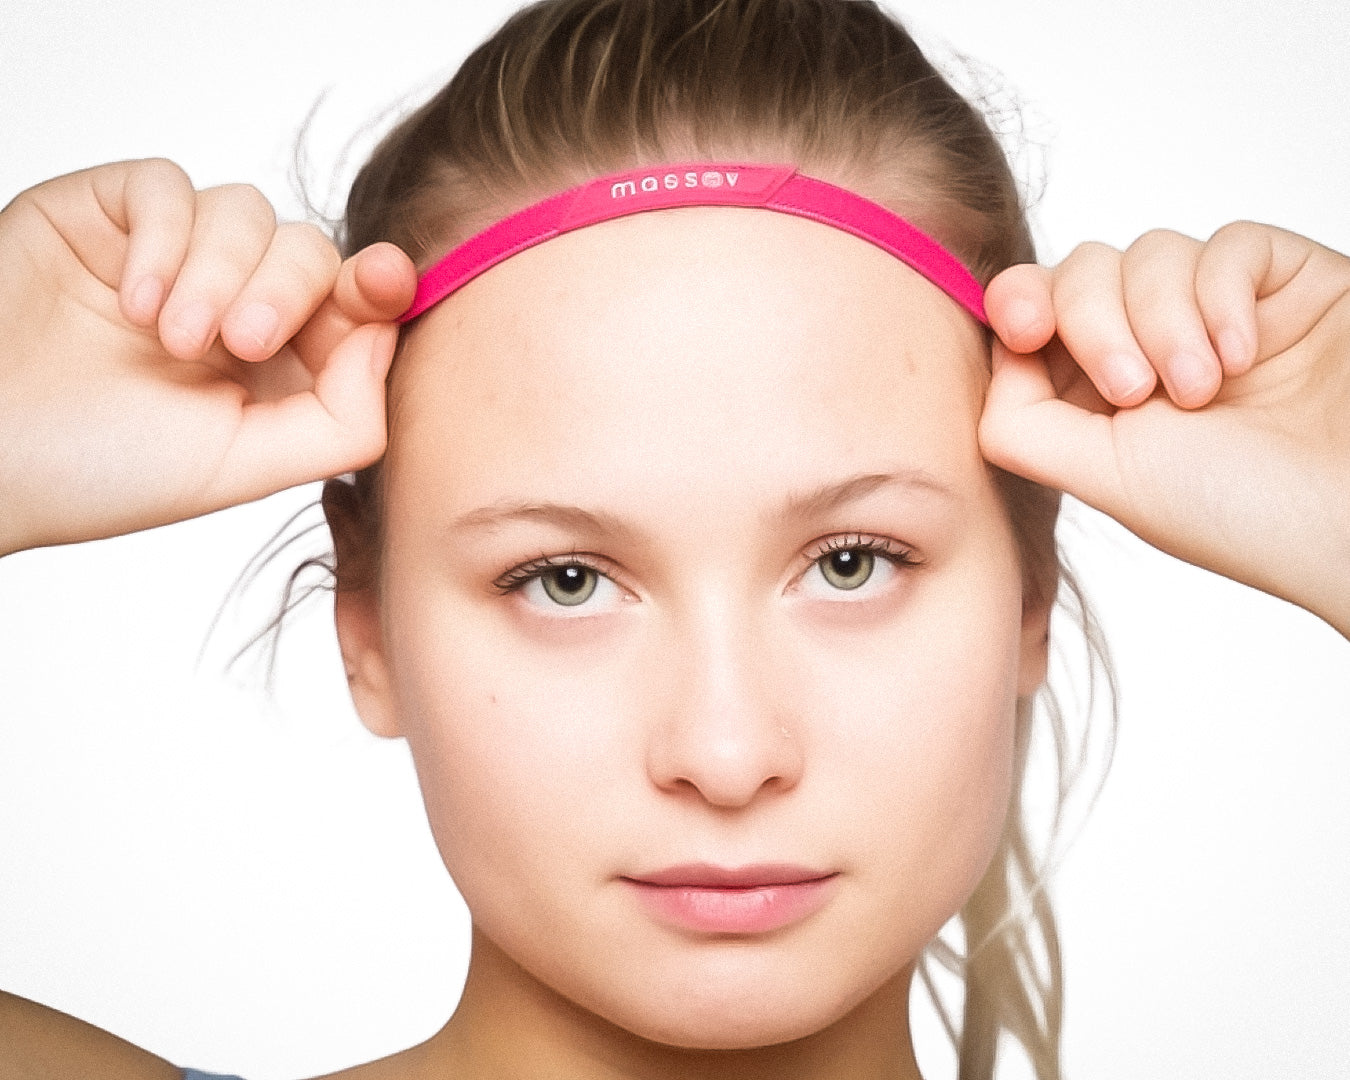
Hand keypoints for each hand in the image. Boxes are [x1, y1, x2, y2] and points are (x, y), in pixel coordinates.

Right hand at [0, 158, 415, 556]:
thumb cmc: (101, 468)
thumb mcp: (242, 465)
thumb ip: (340, 420)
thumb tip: (386, 338)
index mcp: (278, 366)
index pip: (351, 305)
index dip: (378, 287)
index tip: (385, 285)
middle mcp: (234, 304)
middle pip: (310, 251)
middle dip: (286, 292)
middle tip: (236, 345)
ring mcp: (174, 256)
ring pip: (248, 212)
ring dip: (218, 273)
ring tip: (168, 338)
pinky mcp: (111, 214)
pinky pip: (171, 185)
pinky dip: (164, 239)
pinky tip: (130, 300)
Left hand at [979, 222, 1349, 635]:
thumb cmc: (1244, 514)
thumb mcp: (1105, 477)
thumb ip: (1023, 423)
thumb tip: (993, 362)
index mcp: (1101, 403)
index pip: (1035, 320)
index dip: (1018, 305)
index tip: (1024, 326)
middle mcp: (1153, 353)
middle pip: (1078, 275)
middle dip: (1093, 322)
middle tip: (1137, 390)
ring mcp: (1219, 315)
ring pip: (1146, 253)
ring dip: (1164, 319)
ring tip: (1204, 388)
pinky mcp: (1286, 284)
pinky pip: (1225, 243)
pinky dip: (1221, 294)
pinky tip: (1243, 354)